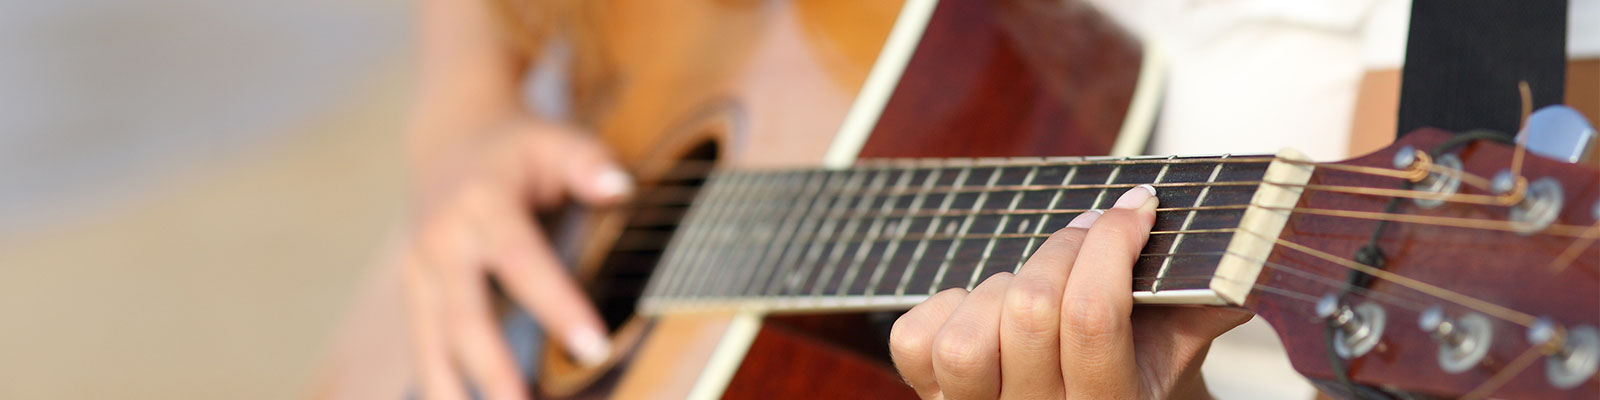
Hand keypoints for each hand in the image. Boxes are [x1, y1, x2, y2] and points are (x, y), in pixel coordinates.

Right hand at [400, 116, 628, 399]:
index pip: (523, 262)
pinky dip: (440, 388)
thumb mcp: (556, 141)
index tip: (594, 349)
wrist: (449, 138)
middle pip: (466, 316)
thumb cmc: (518, 148)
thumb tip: (621, 188)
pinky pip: (424, 349)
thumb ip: (589, 163)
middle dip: (496, 371)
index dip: (558, 306)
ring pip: (432, 343)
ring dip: (456, 394)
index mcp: (482, 204)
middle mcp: (442, 240)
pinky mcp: (414, 294)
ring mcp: (420, 270)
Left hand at [888, 185, 1251, 398]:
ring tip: (1031, 286)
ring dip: (1000, 289)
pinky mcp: (930, 397)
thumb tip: (1246, 262)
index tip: (1138, 205)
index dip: (1112, 242)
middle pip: (1031, 312)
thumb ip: (1204, 306)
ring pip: (968, 339)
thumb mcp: (1174, 349)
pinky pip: (917, 342)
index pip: (1094, 316)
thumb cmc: (1130, 372)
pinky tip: (982, 309)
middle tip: (1090, 230)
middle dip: (1064, 248)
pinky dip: (946, 308)